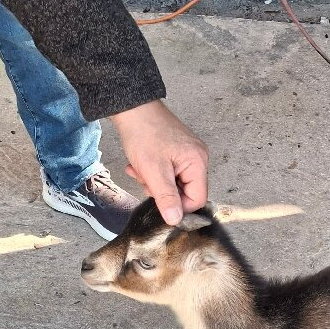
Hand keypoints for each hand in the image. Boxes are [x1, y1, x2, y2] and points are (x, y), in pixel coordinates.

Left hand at [110, 100, 208, 224]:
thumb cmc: (143, 133)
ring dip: (154, 182)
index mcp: (198, 163)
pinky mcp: (177, 152)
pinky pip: (168, 172)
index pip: (197, 200)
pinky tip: (140, 165)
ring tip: (139, 170)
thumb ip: (166, 198)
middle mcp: (198, 158)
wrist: (131, 108)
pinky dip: (153, 173)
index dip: (177, 205)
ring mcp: (187, 154)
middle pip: (185, 192)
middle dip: (161, 191)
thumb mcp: (154, 171)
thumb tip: (175, 220)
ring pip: (174, 184)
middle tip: (145, 180)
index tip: (158, 199)